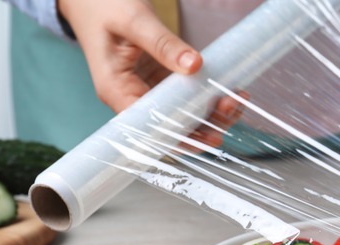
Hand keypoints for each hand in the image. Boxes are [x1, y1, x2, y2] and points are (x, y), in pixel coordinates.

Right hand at [58, 0, 242, 145]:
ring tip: (236, 100)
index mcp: (115, 89)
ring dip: (210, 113)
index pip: (148, 127)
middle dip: (202, 125)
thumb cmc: (103, 5)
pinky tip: (230, 90)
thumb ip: (162, 43)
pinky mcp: (160, 81)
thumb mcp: (133, 20)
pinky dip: (208, 96)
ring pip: (182, 114)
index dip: (179, 135)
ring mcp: (147, 90)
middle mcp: (131, 96)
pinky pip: (186, 96)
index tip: (207, 135)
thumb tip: (194, 65)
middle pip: (169, 126)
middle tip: (230, 109)